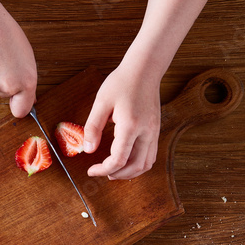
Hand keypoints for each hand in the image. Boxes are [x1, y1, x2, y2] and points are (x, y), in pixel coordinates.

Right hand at [0, 9, 36, 117]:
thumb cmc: (6, 34)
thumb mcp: (26, 58)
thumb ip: (27, 80)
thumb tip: (31, 99)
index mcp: (26, 83)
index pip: (21, 110)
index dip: (18, 105)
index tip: (16, 102)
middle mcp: (8, 87)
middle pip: (4, 94)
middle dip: (3, 81)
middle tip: (2, 60)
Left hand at [84, 64, 160, 179]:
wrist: (144, 69)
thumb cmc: (121, 82)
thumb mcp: (101, 102)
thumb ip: (93, 127)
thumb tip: (88, 149)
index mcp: (131, 126)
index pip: (118, 159)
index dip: (103, 169)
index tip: (91, 170)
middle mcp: (146, 132)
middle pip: (135, 166)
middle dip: (117, 174)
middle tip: (101, 173)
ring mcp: (154, 133)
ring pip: (146, 164)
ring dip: (130, 173)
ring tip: (114, 171)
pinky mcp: (156, 131)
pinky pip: (150, 156)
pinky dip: (138, 165)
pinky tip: (126, 162)